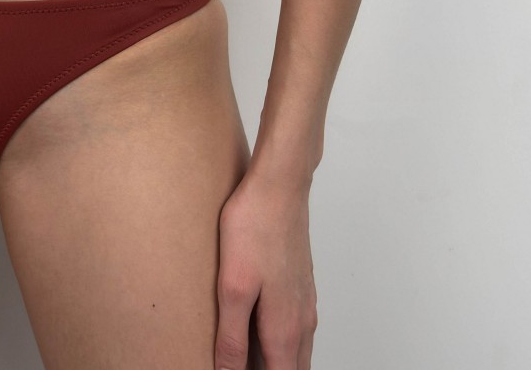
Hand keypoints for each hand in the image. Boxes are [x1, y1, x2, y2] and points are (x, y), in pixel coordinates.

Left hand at [214, 167, 317, 369]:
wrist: (279, 186)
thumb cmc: (255, 229)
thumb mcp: (234, 287)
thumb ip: (232, 337)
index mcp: (286, 330)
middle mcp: (302, 321)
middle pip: (290, 369)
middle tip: (234, 363)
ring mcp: (303, 301)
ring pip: (293, 350)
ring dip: (271, 359)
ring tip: (239, 353)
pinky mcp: (298, 283)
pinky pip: (292, 326)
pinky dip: (275, 339)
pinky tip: (252, 324)